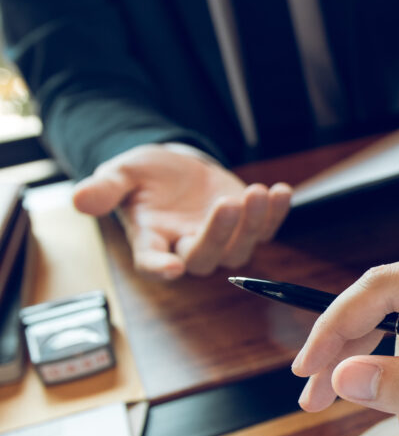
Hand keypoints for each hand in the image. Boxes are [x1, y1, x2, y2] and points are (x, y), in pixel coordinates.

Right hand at [72, 143, 291, 279]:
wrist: (175, 167)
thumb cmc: (144, 176)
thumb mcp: (121, 174)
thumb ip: (104, 189)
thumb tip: (80, 199)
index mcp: (151, 242)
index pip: (153, 263)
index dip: (161, 268)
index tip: (172, 267)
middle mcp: (187, 248)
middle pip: (205, 256)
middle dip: (219, 233)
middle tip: (227, 203)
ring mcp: (221, 241)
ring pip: (240, 247)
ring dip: (252, 222)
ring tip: (257, 190)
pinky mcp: (246, 227)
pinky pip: (266, 229)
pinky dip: (276, 212)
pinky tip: (281, 191)